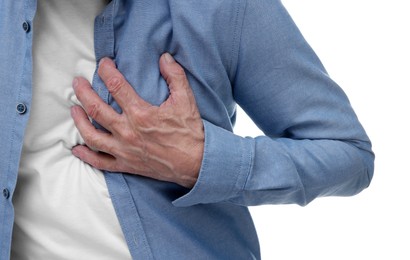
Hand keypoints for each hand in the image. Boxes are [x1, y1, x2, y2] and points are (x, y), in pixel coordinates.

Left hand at [71, 53, 203, 187]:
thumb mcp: (186, 100)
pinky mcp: (126, 165)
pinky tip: (77, 149)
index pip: (116, 86)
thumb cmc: (190, 132)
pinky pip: (100, 162)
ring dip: (79, 121)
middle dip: (83, 93)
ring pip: (92, 135)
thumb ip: (175, 76)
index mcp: (140, 113)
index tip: (103, 64)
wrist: (196, 164)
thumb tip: (164, 57)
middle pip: (96, 109)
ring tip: (73, 110)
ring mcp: (124, 150)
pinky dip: (86, 156)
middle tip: (77, 83)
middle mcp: (127, 132)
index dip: (107, 71)